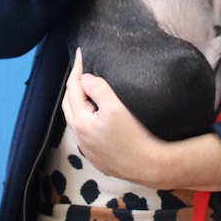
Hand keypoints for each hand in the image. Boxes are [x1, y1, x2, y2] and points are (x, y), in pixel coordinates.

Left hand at [62, 48, 220, 190]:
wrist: (150, 166)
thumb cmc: (135, 136)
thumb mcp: (117, 108)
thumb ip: (98, 89)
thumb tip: (85, 77)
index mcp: (81, 122)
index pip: (73, 89)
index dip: (76, 69)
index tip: (80, 53)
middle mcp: (79, 137)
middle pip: (69, 104)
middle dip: (73, 85)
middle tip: (82, 68)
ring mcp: (87, 148)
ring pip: (75, 119)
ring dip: (78, 102)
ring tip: (86, 88)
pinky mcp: (96, 156)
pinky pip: (84, 131)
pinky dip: (84, 117)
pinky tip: (95, 113)